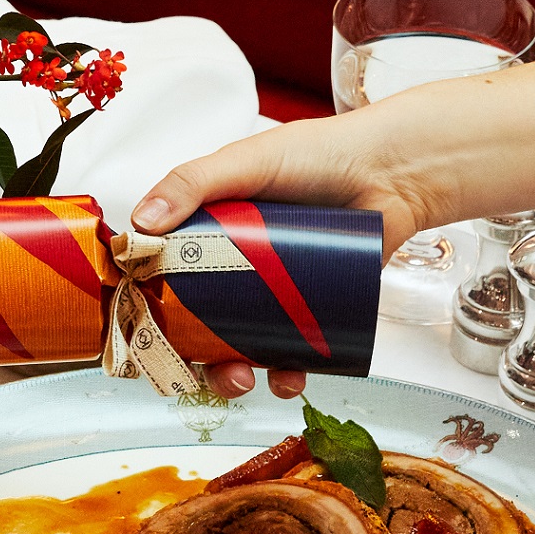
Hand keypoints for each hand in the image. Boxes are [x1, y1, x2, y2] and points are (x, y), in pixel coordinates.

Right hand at [131, 111, 442, 399]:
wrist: (394, 173)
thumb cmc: (322, 155)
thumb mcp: (248, 161)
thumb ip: (192, 183)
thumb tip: (140, 223)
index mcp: (207, 227)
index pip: (164, 272)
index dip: (149, 304)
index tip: (144, 329)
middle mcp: (235, 263)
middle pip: (196, 321)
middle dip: (191, 353)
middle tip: (198, 364)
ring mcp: (273, 290)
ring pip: (240, 344)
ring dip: (233, 373)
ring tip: (245, 378)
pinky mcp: (312, 310)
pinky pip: (291, 352)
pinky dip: (285, 373)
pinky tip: (289, 376)